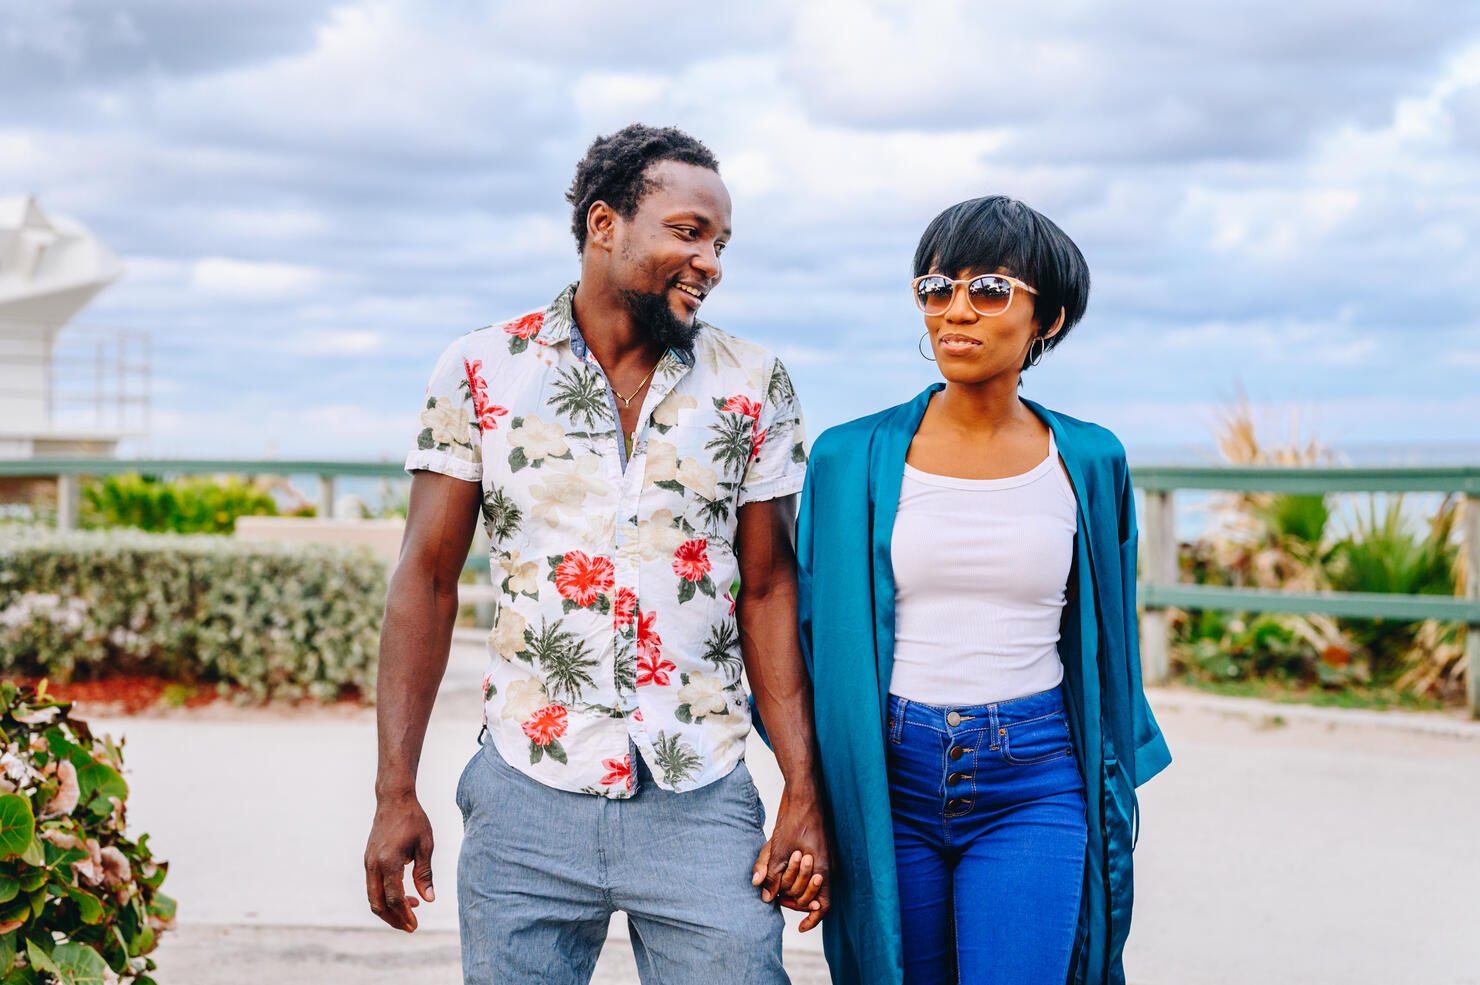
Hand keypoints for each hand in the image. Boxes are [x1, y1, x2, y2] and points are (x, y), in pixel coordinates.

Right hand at [364, 792, 435, 931]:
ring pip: (373, 897)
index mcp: (389, 863)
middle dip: (393, 919)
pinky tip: (404, 893)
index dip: (404, 915)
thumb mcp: (425, 845)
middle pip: (378, 904)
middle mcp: (373, 866)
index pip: (394, 899)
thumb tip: (429, 899)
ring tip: (412, 908)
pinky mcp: (368, 860)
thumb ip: (425, 874)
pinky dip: (385, 896)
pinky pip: (373, 886)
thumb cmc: (413, 820)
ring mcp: (368, 863)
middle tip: (410, 926)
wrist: (394, 799)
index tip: (414, 926)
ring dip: (389, 908)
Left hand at [751, 785, 830, 931]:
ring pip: (818, 885)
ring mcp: (830, 859)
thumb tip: (765, 898)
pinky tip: (790, 873)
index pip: (823, 906)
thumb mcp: (779, 851)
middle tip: (781, 902)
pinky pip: (818, 873)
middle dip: (800, 904)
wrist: (807, 796)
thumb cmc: (795, 821)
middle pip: (819, 898)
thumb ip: (772, 875)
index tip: (800, 927)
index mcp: (822, 870)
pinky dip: (805, 878)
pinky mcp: (826, 851)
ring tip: (783, 890)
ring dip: (801, 890)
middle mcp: (830, 867)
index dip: (812, 920)